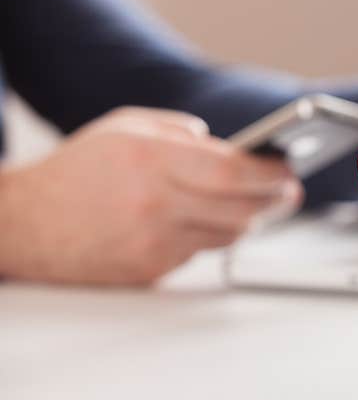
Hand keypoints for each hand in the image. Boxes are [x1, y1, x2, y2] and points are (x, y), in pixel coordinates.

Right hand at [0, 107, 300, 284]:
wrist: (25, 224)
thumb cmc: (77, 171)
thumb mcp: (125, 128)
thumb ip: (180, 131)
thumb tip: (230, 148)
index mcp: (151, 159)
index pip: (233, 170)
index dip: (269, 173)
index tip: (288, 172)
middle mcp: (156, 203)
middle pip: (241, 209)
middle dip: (274, 201)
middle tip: (289, 193)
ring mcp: (154, 241)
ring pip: (227, 235)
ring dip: (243, 220)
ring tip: (247, 205)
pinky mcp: (151, 270)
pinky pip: (199, 253)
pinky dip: (205, 237)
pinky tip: (194, 223)